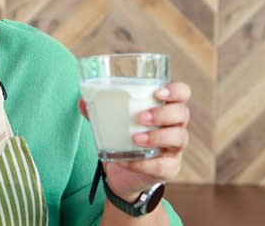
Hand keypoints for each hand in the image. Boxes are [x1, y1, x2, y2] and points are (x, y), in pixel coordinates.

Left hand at [78, 82, 190, 199]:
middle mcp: (175, 126)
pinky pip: (163, 166)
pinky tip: (129, 161)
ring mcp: (174, 148)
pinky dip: (145, 163)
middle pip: (182, 113)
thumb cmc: (123, 139)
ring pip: (179, 138)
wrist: (122, 174)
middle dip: (163, 114)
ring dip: (157, 136)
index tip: (158, 92)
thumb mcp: (111, 123)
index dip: (175, 90)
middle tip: (140, 117)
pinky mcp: (169, 168)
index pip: (182, 93)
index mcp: (164, 108)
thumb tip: (82, 101)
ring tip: (136, 139)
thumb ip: (99, 111)